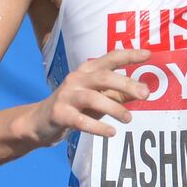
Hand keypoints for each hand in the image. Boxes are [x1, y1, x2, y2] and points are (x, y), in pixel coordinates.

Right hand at [29, 48, 151, 144]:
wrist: (38, 123)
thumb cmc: (74, 108)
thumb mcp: (97, 98)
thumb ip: (117, 94)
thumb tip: (143, 91)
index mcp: (87, 71)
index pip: (110, 58)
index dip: (128, 55)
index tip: (148, 54)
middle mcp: (77, 79)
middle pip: (103, 77)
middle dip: (126, 84)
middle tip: (146, 94)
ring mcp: (66, 96)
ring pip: (92, 98)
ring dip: (113, 108)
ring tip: (129, 118)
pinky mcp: (59, 114)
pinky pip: (80, 120)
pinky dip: (97, 127)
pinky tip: (111, 132)